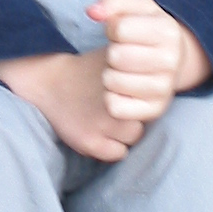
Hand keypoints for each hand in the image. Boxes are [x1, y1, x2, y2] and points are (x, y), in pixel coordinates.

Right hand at [0, 48, 145, 161]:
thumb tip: (162, 76)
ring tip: (109, 123)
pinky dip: (112, 147)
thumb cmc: (87, 70)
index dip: (142, 99)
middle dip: (134, 116)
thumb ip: (138, 66)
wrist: (50, 83)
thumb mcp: (113, 57)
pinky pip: (118, 153)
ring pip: (133, 137)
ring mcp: (101, 123)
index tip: (132, 97)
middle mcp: (114, 101)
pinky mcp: (89, 141)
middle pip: (144, 119)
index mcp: (123, 80)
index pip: (152, 98)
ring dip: (125, 133)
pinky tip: (100, 134)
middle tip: (120, 111)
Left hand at [88, 0, 211, 126]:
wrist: (168, 59)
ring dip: (110, 74)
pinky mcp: (154, 111)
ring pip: (112, 82)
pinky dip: (111, 97)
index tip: (123, 32)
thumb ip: (112, 1)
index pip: (119, 29)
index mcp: (169, 31)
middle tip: (123, 53)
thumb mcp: (133, 6)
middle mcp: (171, 61)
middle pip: (116, 56)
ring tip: (124, 69)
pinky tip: (123, 89)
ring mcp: (164, 89)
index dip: (113, 29)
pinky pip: (114, 106)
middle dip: (112, 52)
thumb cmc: (144, 28)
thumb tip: (93, 12)